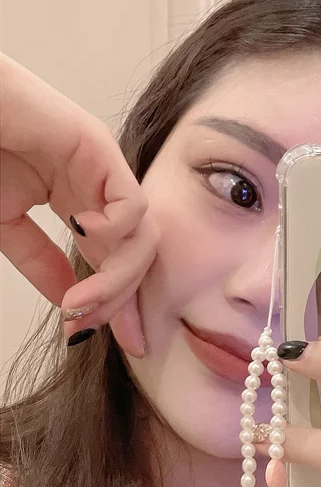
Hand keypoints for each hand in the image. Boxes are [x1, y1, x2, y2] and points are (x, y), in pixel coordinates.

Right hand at [0, 53, 157, 356]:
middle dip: (120, 302)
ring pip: (141, 238)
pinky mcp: (96, 145)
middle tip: (89, 327)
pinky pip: (132, 204)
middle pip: (137, 258)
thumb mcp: (5, 223)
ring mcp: (101, 167)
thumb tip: (72, 303)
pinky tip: (80, 232)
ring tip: (81, 299)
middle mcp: (99, 189)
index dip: (119, 305)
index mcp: (80, 205)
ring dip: (116, 280)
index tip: (111, 341)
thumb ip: (39, 261)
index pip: (116, 263)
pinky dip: (114, 229)